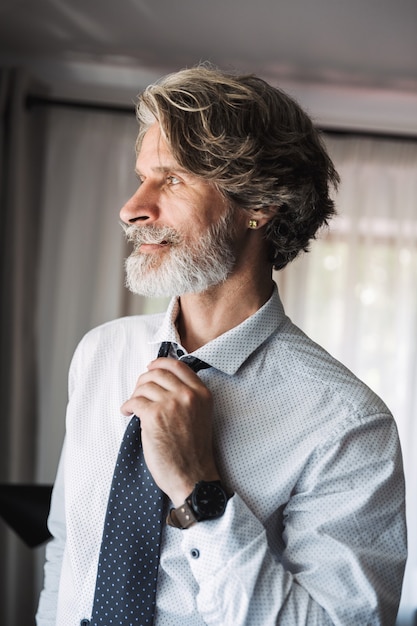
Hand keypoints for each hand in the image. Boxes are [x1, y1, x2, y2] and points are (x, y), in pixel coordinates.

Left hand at [120, 357, 219, 505]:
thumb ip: (187, 396)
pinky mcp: (154, 416)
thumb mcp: (200, 415)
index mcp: (202, 393)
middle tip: (138, 393)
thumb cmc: (194, 450)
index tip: (150, 367)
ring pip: (144, 386)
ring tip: (134, 408)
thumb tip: (160, 382)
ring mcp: (171, 404)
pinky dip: (127, 407)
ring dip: (135, 396)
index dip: (160, 363)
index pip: (178, 365)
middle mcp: (188, 394)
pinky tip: (128, 414)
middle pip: (157, 373)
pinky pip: (134, 401)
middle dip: (143, 381)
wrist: (192, 475)